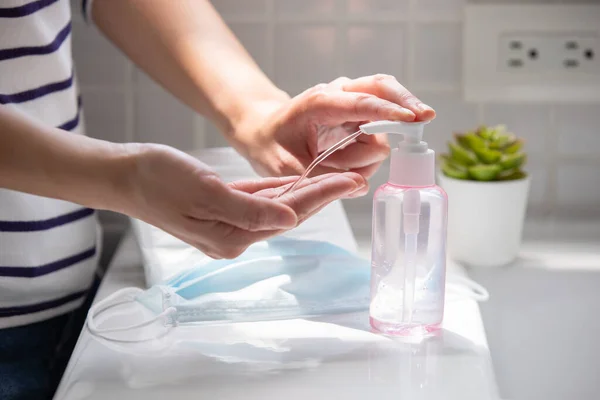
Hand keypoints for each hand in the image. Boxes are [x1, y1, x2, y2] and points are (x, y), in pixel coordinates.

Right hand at [118, 144, 365, 258]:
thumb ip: (249, 209)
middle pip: (287, 214)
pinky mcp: (221, 209)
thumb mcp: (203, 192)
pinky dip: (279, 191)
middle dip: (321, 195)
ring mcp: (227, 223)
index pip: (286, 214)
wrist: (125, 175)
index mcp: (231, 236)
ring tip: (336, 179)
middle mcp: (233, 235)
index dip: (320, 196)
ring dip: (305, 192)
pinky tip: (298, 182)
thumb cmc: (158, 180)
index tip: (349, 181)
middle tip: (355, 179)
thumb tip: (290, 219)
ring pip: (276, 207)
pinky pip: (258, 201)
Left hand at [234, 74, 434, 180]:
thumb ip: (323, 176)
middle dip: (406, 103)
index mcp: (319, 103)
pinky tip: (345, 159)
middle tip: (426, 118)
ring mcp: (350, 101)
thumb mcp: (286, 167)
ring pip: (384, 116)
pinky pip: (378, 128)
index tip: (411, 119)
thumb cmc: (271, 147)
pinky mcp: (357, 113)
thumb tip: (361, 184)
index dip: (387, 112)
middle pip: (383, 87)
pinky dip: (372, 146)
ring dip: (374, 145)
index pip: (361, 103)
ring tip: (338, 163)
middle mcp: (339, 94)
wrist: (263, 131)